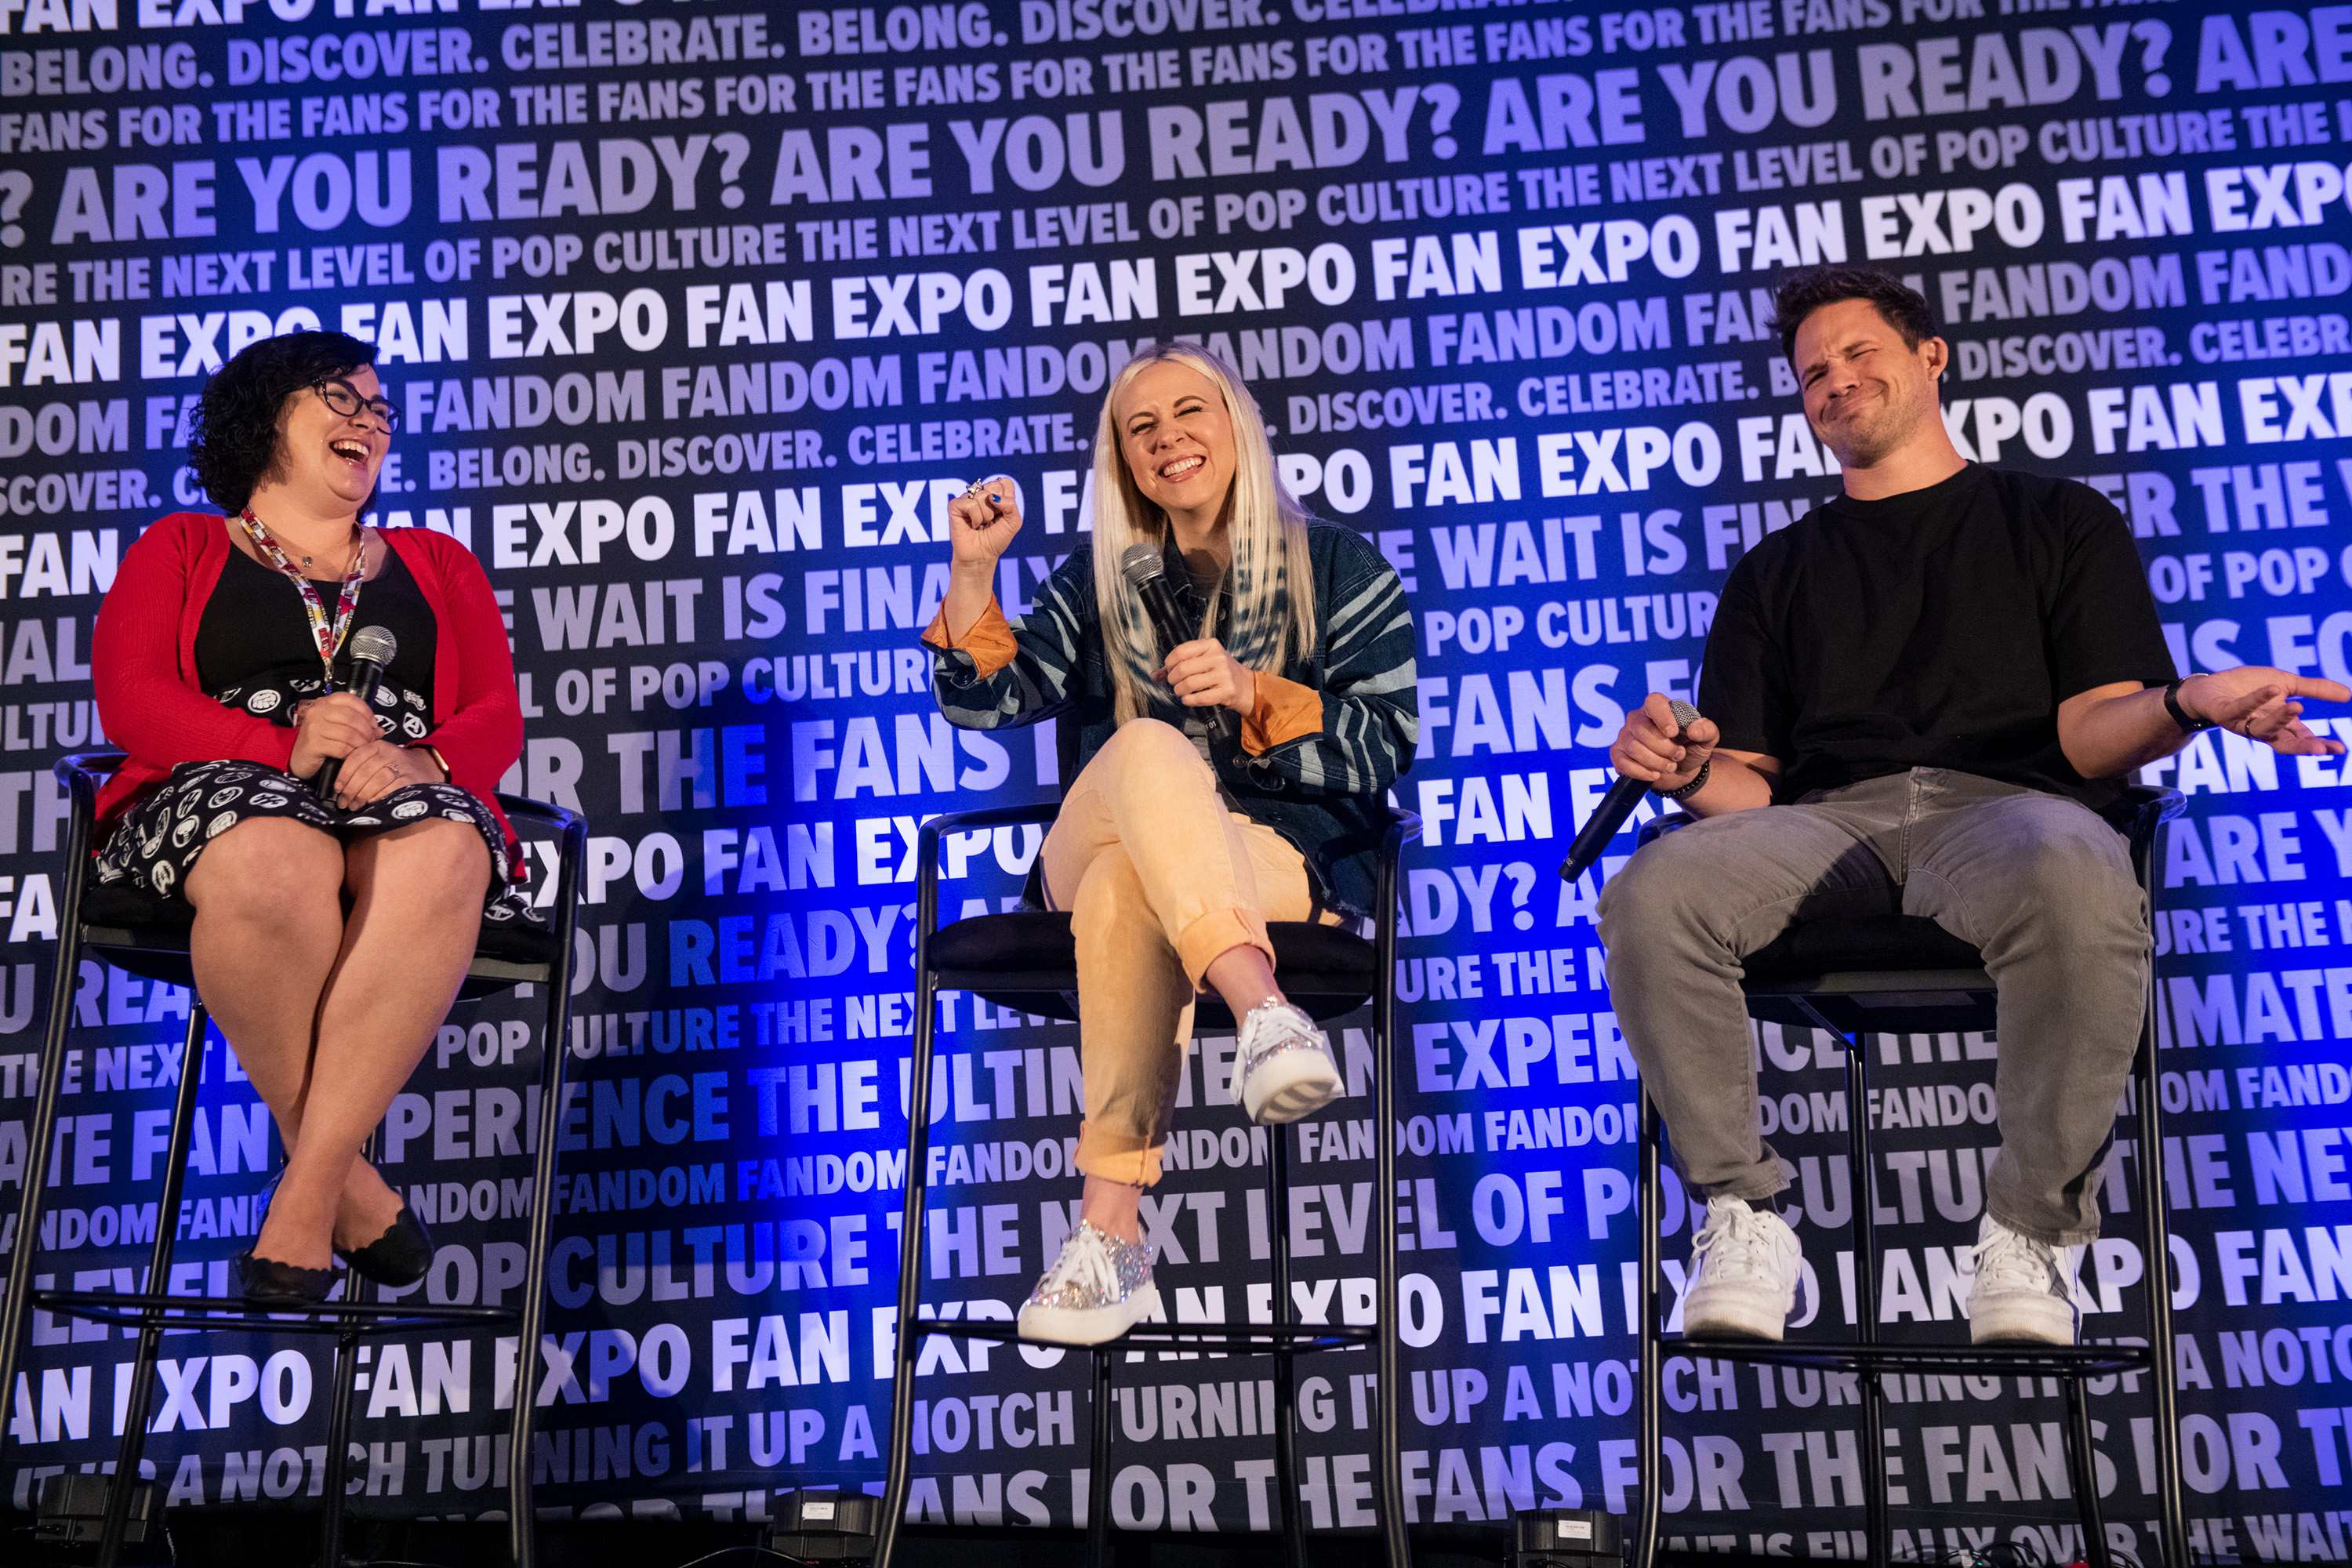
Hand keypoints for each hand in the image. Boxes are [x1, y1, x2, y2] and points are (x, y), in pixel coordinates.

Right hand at [287, 691, 380, 778]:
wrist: (299, 759)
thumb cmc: (320, 743)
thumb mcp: (339, 729)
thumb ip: (359, 726)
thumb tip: (380, 730)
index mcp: (324, 703)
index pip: (351, 700)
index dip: (367, 712)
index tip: (374, 724)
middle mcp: (317, 711)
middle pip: (352, 717)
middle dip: (367, 731)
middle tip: (372, 741)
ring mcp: (314, 726)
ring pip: (349, 733)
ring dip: (362, 744)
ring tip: (364, 750)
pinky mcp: (314, 743)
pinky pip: (342, 747)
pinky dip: (352, 753)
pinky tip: (353, 756)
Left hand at [328, 739, 439, 807]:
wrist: (424, 769)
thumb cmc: (392, 766)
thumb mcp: (378, 758)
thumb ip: (361, 764)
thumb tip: (338, 784)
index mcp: (378, 745)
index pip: (356, 756)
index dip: (343, 774)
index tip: (337, 788)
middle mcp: (391, 753)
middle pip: (365, 771)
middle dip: (351, 789)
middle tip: (343, 802)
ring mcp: (402, 767)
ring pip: (377, 781)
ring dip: (362, 796)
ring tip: (354, 806)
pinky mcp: (411, 781)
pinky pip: (390, 790)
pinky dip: (378, 798)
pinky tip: (371, 804)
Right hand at [945, 476, 1021, 573]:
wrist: (981, 556)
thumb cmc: (996, 539)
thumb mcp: (1013, 522)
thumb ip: (1011, 505)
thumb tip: (992, 497)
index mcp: (996, 495)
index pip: (1004, 482)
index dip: (1006, 498)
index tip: (1002, 513)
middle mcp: (981, 494)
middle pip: (993, 485)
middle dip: (996, 507)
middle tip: (991, 519)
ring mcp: (967, 499)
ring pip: (982, 495)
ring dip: (986, 515)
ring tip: (981, 524)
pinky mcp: (955, 506)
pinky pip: (970, 504)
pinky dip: (975, 517)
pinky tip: (972, 525)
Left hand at [1158, 637, 1255, 714]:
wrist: (1245, 686)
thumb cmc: (1220, 672)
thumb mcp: (1204, 661)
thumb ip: (1180, 664)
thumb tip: (1156, 675)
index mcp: (1211, 645)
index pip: (1181, 651)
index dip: (1169, 663)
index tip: (1168, 669)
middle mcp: (1218, 657)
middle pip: (1182, 669)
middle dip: (1173, 679)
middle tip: (1174, 683)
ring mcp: (1223, 675)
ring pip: (1188, 684)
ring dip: (1179, 691)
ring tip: (1181, 691)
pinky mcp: (1226, 691)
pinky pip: (1199, 698)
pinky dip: (1188, 700)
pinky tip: (1188, 698)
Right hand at [1611, 691, 1719, 788]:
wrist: (1681, 771)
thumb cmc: (1691, 749)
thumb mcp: (1707, 740)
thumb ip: (1707, 730)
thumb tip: (1694, 729)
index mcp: (1658, 708)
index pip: (1653, 702)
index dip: (1662, 717)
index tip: (1673, 733)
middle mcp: (1638, 719)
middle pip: (1642, 729)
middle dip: (1664, 748)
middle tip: (1678, 755)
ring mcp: (1625, 736)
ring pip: (1634, 748)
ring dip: (1656, 762)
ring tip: (1670, 766)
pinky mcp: (1618, 754)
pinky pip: (1623, 762)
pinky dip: (1642, 772)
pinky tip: (1655, 774)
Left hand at [2182, 668, 2350, 755]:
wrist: (2209, 686)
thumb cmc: (2248, 687)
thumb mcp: (2286, 683)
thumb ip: (2314, 689)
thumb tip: (2349, 694)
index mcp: (2279, 724)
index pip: (2303, 738)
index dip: (2319, 744)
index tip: (2339, 749)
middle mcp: (2262, 728)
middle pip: (2285, 744)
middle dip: (2303, 747)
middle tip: (2322, 749)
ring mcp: (2242, 722)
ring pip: (2263, 729)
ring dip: (2280, 720)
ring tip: (2298, 707)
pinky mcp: (2224, 712)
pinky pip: (2240, 708)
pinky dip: (2256, 700)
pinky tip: (2271, 689)